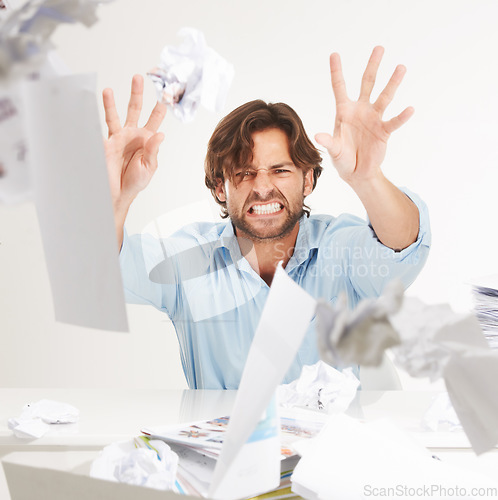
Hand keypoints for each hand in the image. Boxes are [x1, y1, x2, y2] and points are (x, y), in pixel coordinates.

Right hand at [103, 75, 165, 209]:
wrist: (119, 193)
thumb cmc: (136, 181)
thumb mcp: (149, 166)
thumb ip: (153, 150)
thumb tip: (161, 134)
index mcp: (146, 139)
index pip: (155, 118)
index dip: (160, 106)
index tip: (165, 92)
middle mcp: (132, 134)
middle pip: (135, 109)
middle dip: (136, 93)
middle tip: (138, 78)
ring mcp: (117, 137)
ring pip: (114, 115)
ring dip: (111, 103)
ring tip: (108, 91)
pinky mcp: (104, 144)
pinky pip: (99, 129)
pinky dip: (95, 120)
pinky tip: (91, 115)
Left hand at [315, 46, 412, 184]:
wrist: (356, 172)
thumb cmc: (342, 159)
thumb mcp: (333, 151)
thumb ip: (328, 142)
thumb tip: (318, 136)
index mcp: (344, 111)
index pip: (339, 87)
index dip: (336, 71)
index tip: (334, 54)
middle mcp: (360, 110)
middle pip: (367, 83)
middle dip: (372, 66)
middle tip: (379, 48)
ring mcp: (373, 119)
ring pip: (384, 97)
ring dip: (392, 83)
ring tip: (400, 67)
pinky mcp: (384, 131)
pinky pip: (394, 122)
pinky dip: (401, 117)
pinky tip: (410, 109)